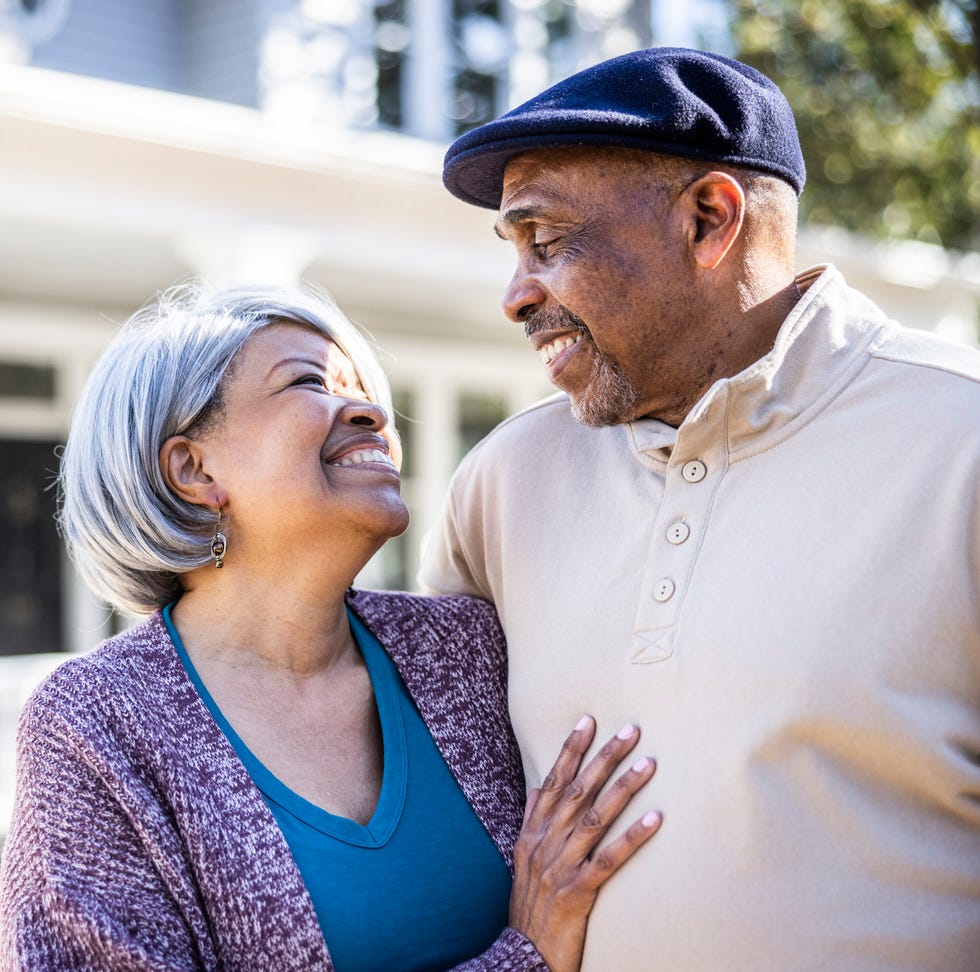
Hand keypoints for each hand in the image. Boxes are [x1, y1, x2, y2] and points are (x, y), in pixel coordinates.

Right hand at [508, 716, 660, 971]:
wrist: (522, 956)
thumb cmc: (528, 906)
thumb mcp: (522, 859)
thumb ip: (531, 821)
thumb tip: (538, 789)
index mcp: (532, 832)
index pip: (554, 781)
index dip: (571, 749)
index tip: (589, 721)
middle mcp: (545, 843)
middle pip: (578, 790)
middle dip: (605, 757)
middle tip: (631, 731)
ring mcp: (561, 866)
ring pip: (595, 818)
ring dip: (623, 789)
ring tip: (648, 765)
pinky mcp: (578, 892)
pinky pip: (609, 860)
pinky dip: (632, 838)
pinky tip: (655, 821)